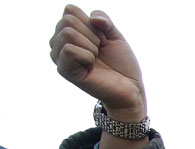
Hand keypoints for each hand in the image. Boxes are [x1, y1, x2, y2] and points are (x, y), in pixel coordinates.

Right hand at [50, 7, 145, 122]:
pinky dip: (87, 56)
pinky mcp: (63, 70)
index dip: (92, 23)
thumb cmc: (121, 63)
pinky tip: (91, 66)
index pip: (70, 10)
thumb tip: (93, 18)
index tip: (103, 40)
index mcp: (69, 31)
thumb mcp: (114, 34)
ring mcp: (59, 56)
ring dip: (90, 45)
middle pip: (68, 20)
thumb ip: (103, 19)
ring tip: (96, 58)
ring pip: (68, 33)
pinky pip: (69, 50)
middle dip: (92, 34)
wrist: (130, 88)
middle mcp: (59, 42)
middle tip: (100, 51)